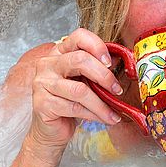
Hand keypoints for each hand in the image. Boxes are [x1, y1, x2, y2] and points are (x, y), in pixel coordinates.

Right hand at [28, 28, 123, 157]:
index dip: (97, 46)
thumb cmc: (71, 103)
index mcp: (60, 53)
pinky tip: (105, 119)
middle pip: (80, 60)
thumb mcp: (86, 82)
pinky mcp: (42, 104)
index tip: (110, 62)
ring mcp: (42, 83)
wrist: (52, 129)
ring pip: (79, 90)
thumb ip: (99, 71)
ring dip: (102, 103)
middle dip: (104, 76)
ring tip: (114, 113)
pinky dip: (94, 114)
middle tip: (117, 90)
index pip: (78, 37)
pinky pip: (74, 107)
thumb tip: (123, 63)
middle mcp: (48, 64)